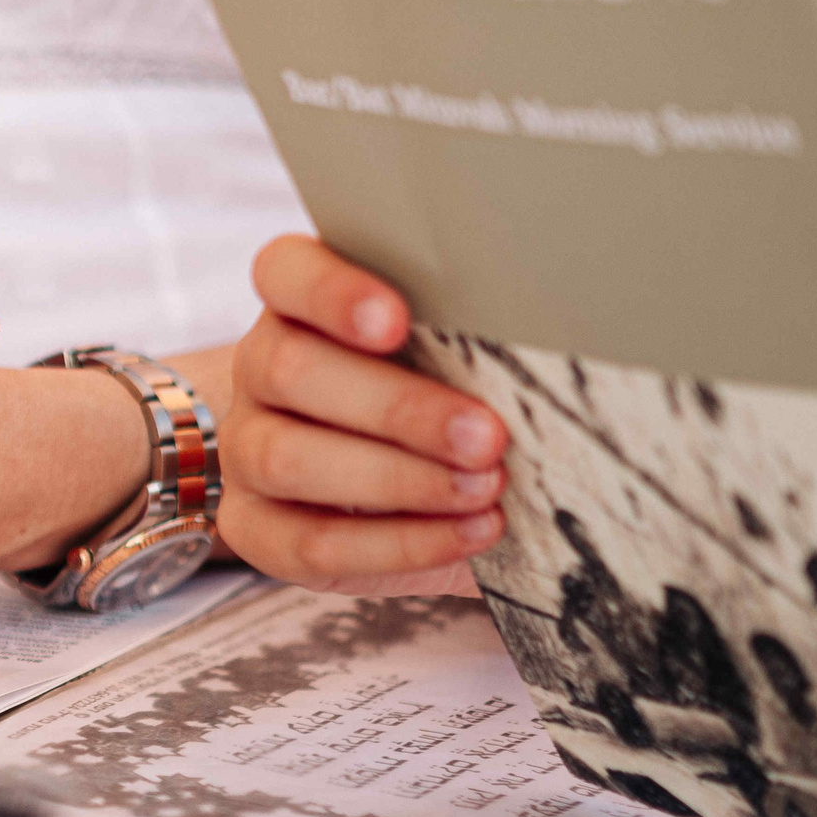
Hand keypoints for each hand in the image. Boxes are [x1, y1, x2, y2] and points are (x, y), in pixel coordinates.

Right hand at [222, 234, 507, 596]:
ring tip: (485, 489)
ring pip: (287, 458)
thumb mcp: (455, 352)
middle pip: (290, 370)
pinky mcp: (254, 528)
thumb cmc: (441, 394)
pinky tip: (468, 533)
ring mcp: (245, 450)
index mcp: (300, 305)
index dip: (332, 292)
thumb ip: (475, 334)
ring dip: (397, 478)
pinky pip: (307, 542)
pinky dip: (395, 544)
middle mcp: (260, 369)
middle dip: (396, 407)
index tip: (397, 320)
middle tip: (487, 436)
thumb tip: (571, 334)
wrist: (386, 478)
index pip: (285, 272)